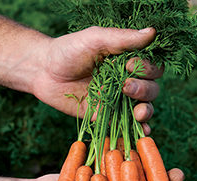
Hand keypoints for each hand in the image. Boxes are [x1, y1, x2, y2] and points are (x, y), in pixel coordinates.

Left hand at [32, 26, 163, 134]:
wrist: (44, 72)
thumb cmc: (69, 50)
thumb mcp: (96, 39)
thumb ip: (122, 39)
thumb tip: (152, 32)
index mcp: (127, 62)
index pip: (152, 69)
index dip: (147, 70)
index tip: (129, 65)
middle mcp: (126, 82)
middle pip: (151, 90)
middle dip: (144, 90)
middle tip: (126, 87)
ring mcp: (116, 101)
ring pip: (143, 108)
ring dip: (146, 111)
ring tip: (138, 112)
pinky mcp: (105, 116)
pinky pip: (125, 124)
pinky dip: (137, 129)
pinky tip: (141, 130)